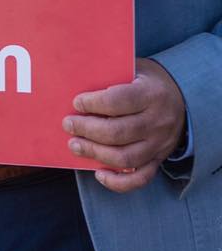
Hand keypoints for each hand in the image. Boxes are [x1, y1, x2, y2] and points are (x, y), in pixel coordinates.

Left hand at [65, 57, 187, 192]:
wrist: (183, 98)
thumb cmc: (146, 82)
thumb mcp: (133, 69)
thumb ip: (109, 73)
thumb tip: (72, 79)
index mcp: (151, 94)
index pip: (118, 101)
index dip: (93, 104)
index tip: (76, 103)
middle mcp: (158, 121)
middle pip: (118, 132)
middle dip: (87, 129)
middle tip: (68, 124)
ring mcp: (160, 144)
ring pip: (125, 157)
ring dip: (95, 153)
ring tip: (74, 145)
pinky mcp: (158, 159)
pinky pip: (140, 178)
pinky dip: (118, 182)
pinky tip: (98, 174)